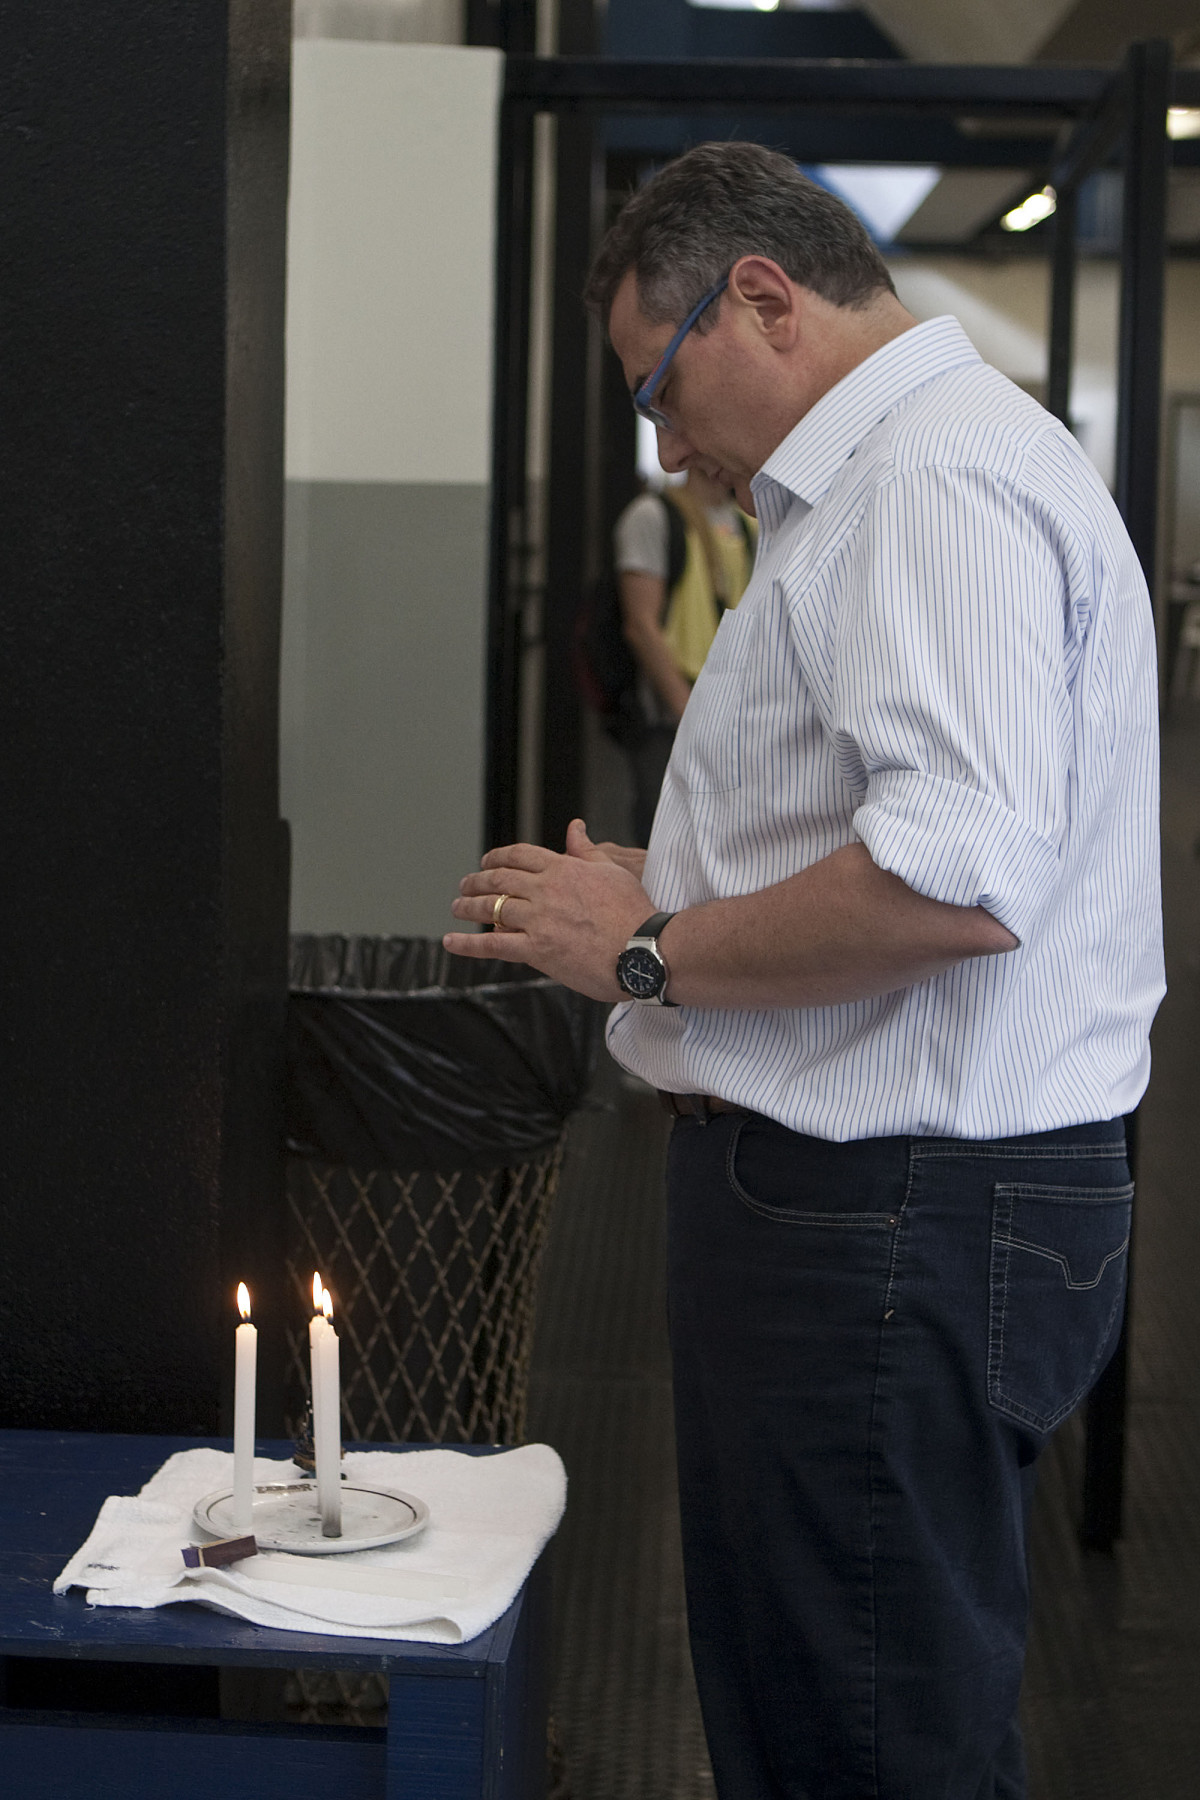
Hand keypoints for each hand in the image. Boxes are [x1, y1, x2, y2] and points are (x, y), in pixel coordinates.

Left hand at [445, 819, 651, 1000]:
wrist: (643, 949)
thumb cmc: (635, 912)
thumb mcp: (613, 871)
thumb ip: (586, 850)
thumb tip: (575, 828)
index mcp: (563, 869)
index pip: (520, 856)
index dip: (498, 857)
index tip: (487, 862)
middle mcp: (545, 890)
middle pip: (499, 880)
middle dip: (477, 880)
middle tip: (465, 884)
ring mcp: (538, 920)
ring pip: (492, 908)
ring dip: (469, 906)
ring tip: (457, 906)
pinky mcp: (536, 950)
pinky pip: (493, 945)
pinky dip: (468, 944)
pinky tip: (451, 942)